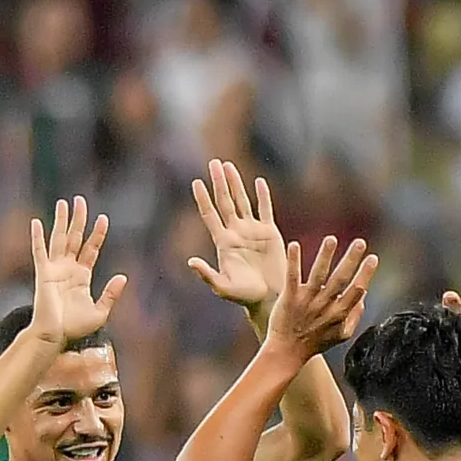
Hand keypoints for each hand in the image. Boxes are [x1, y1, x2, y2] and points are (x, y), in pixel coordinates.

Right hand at [27, 195, 127, 347]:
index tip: (103, 218)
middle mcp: (68, 269)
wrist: (54, 336)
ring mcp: (55, 269)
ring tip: (63, 203)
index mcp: (82, 276)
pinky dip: (37, 237)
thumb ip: (111, 294)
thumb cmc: (74, 328)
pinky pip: (39, 251)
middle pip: (75, 238)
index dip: (97, 234)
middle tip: (80, 200)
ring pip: (59, 239)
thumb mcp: (100, 312)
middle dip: (78, 219)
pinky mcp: (43, 273)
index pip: (91, 249)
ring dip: (61, 221)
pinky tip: (36, 222)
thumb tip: (123, 277)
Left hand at [187, 159, 283, 312]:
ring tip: (228, 166)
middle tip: (213, 162)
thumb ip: (207, 275)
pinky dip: (262, 196)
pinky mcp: (269, 233)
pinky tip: (258, 182)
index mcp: (223, 242)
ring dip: (236, 183)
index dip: (203, 198)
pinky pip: (265, 209)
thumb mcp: (223, 287)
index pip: (210, 215)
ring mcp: (252, 231)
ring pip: (242, 201)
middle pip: (225, 201)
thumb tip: (190, 262)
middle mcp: (236, 233)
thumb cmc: (245, 296)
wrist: (270, 298)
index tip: (196, 182)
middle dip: (219, 182)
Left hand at [267, 236, 378, 361]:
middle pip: (341, 279)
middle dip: (351, 260)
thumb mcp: (341, 335)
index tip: (373, 257)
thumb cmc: (315, 343)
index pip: (356, 290)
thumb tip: (364, 295)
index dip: (366, 274)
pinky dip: (293, 261)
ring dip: (325, 256)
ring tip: (331, 239)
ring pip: (318, 276)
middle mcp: (324, 306)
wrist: (286, 353)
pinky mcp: (289, 299)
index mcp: (339, 314)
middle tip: (360, 242)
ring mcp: (306, 301)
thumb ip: (355, 316)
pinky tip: (295, 244)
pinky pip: (292, 277)